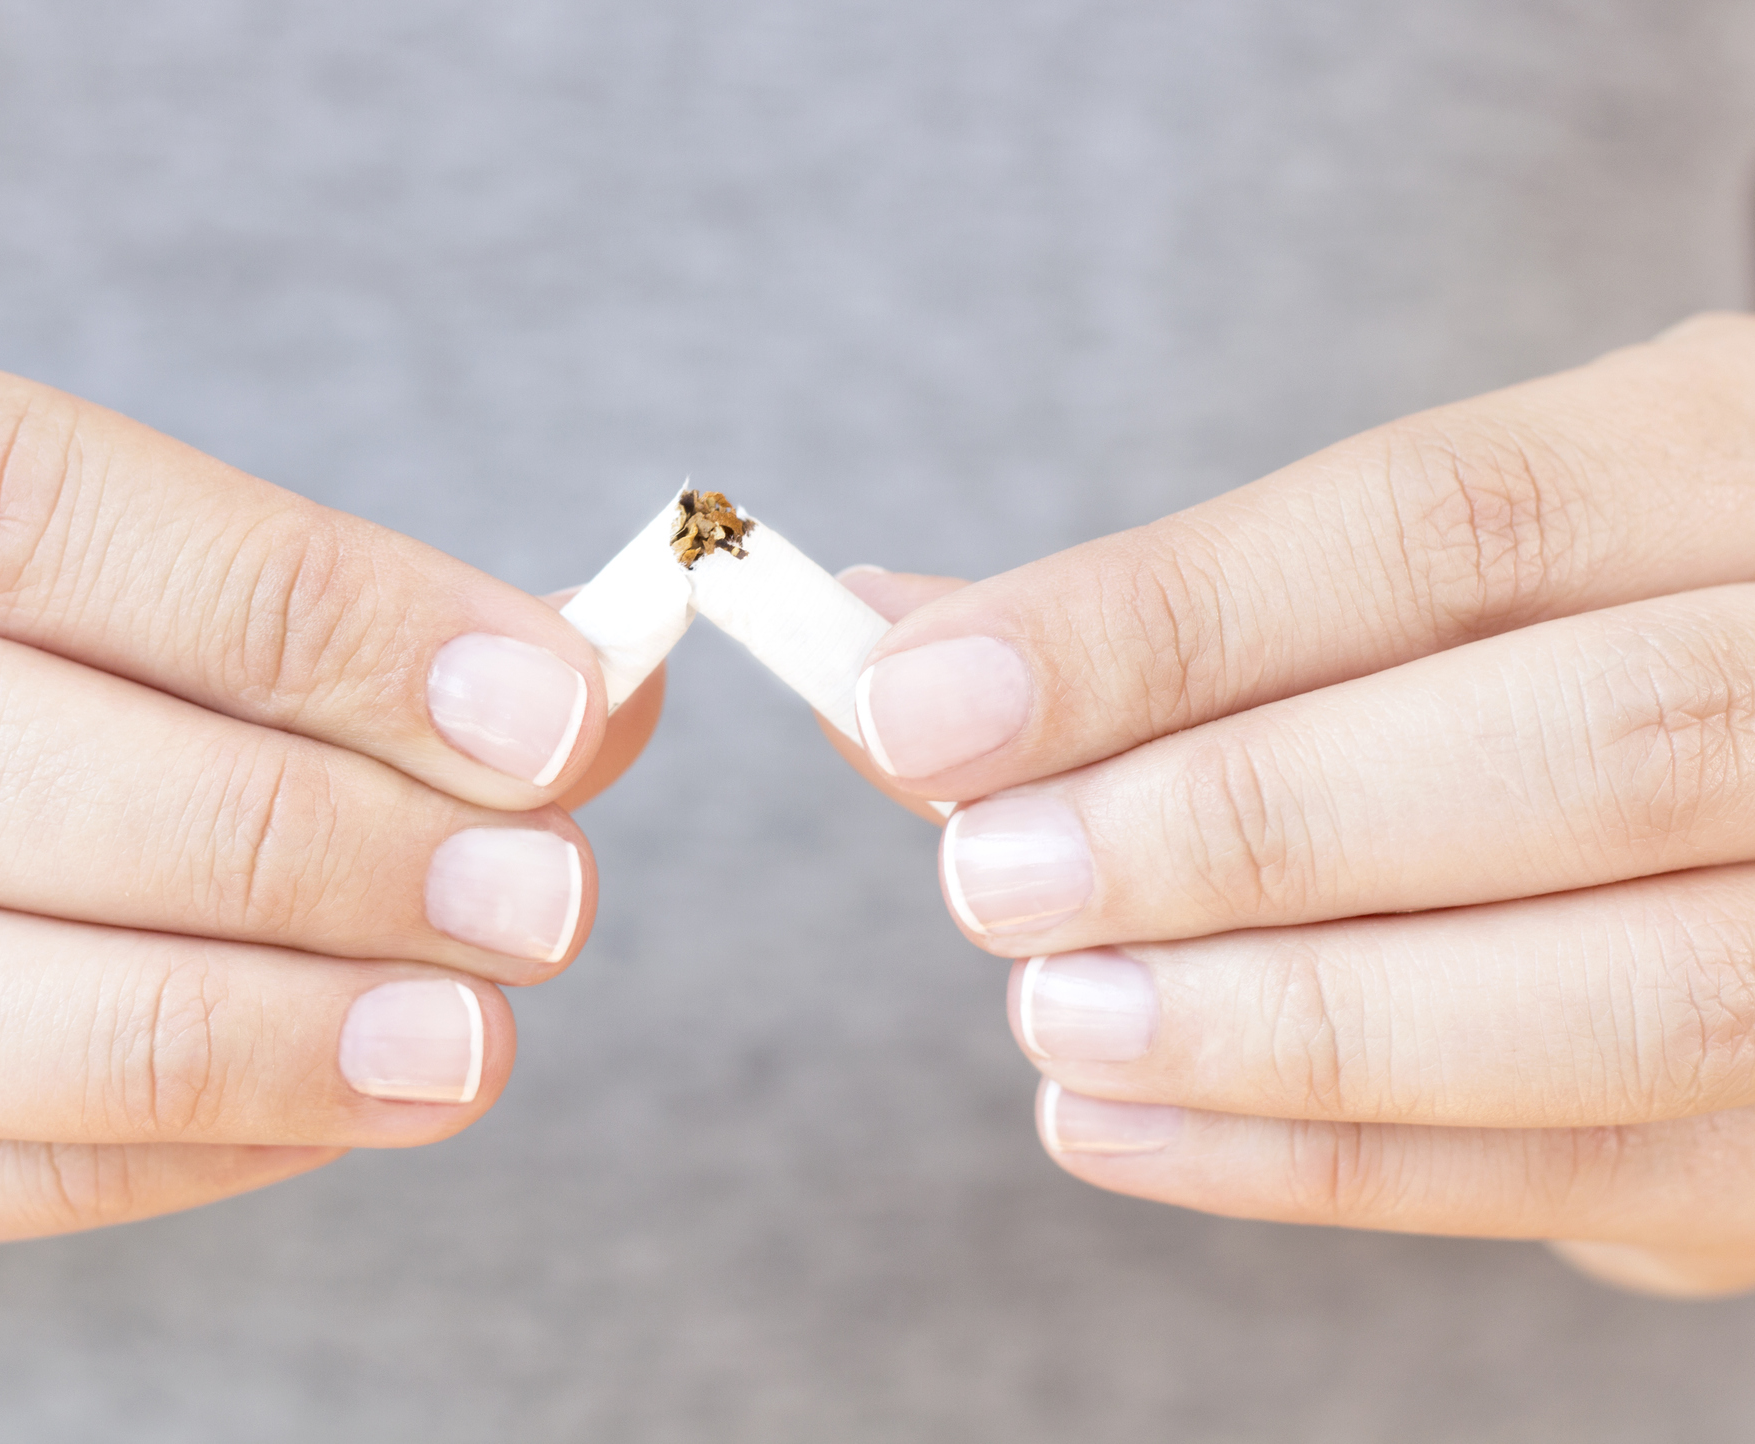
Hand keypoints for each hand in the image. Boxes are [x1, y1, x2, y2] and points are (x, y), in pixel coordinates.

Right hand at [0, 281, 661, 1268]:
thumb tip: (579, 700)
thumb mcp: (14, 519)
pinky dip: (114, 1159)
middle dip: (281, 840)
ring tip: (457, 1042)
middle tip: (533, 898)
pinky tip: (308, 1115)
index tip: (542, 706)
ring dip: (222, 1036)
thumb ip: (274, 596)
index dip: (291, 608)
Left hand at [835, 313, 1754, 1296]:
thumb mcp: (1436, 578)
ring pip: (1623, 996)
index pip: (1443, 521)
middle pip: (1582, 746)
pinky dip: (1333, 1164)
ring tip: (1058, 1017)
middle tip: (996, 877)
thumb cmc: (1549, 653)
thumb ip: (1182, 624)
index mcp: (1721, 463)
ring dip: (1286, 1023)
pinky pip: (1597, 1170)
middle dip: (1241, 825)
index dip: (1162, 621)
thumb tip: (888, 660)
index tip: (923, 698)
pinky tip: (1130, 1127)